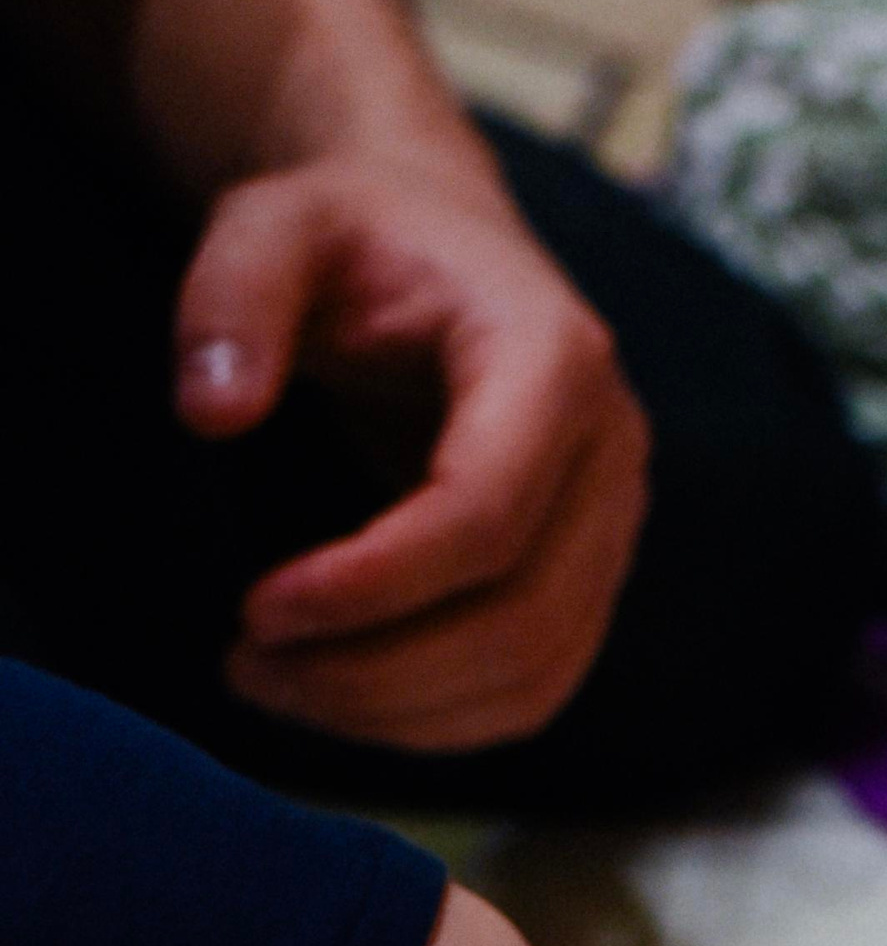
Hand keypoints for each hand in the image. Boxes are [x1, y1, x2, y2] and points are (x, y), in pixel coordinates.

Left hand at [177, 147, 649, 753]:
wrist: (436, 249)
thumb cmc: (354, 238)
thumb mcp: (274, 222)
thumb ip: (234, 293)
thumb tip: (212, 412)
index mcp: (556, 358)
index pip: (487, 515)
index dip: (375, 585)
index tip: (257, 611)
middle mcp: (611, 452)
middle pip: (520, 617)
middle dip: (378, 670)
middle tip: (244, 666)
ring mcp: (614, 527)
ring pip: (534, 674)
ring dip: (400, 712)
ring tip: (274, 685)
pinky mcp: (591, 580)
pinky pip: (535, 689)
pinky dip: (437, 722)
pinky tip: (339, 698)